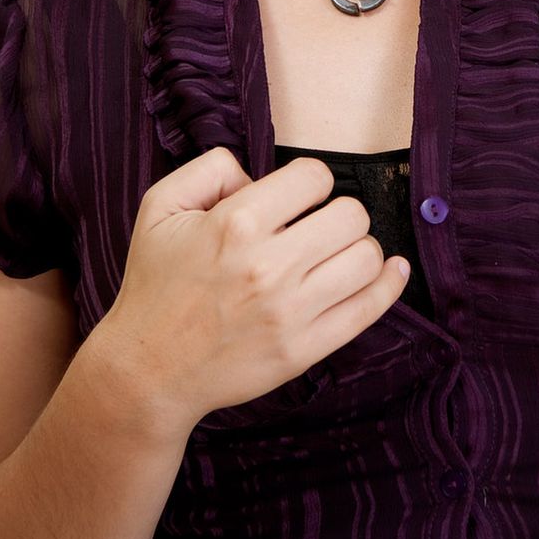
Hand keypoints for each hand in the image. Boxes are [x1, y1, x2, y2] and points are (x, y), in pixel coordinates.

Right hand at [96, 147, 408, 436]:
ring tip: (336, 252)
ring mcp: (290, 312)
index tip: (297, 196)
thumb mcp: (161, 206)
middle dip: (337, 212)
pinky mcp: (303, 350)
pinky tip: (391, 270)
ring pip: (367, 258)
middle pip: (351, 215)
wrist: (147, 369)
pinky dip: (388, 285)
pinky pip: (369, 309)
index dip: (308, 181)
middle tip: (316, 226)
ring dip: (358, 248)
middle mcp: (269, 266)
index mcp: (237, 224)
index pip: (314, 177)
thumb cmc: (155, 283)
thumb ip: (210, 168)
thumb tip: (258, 174)